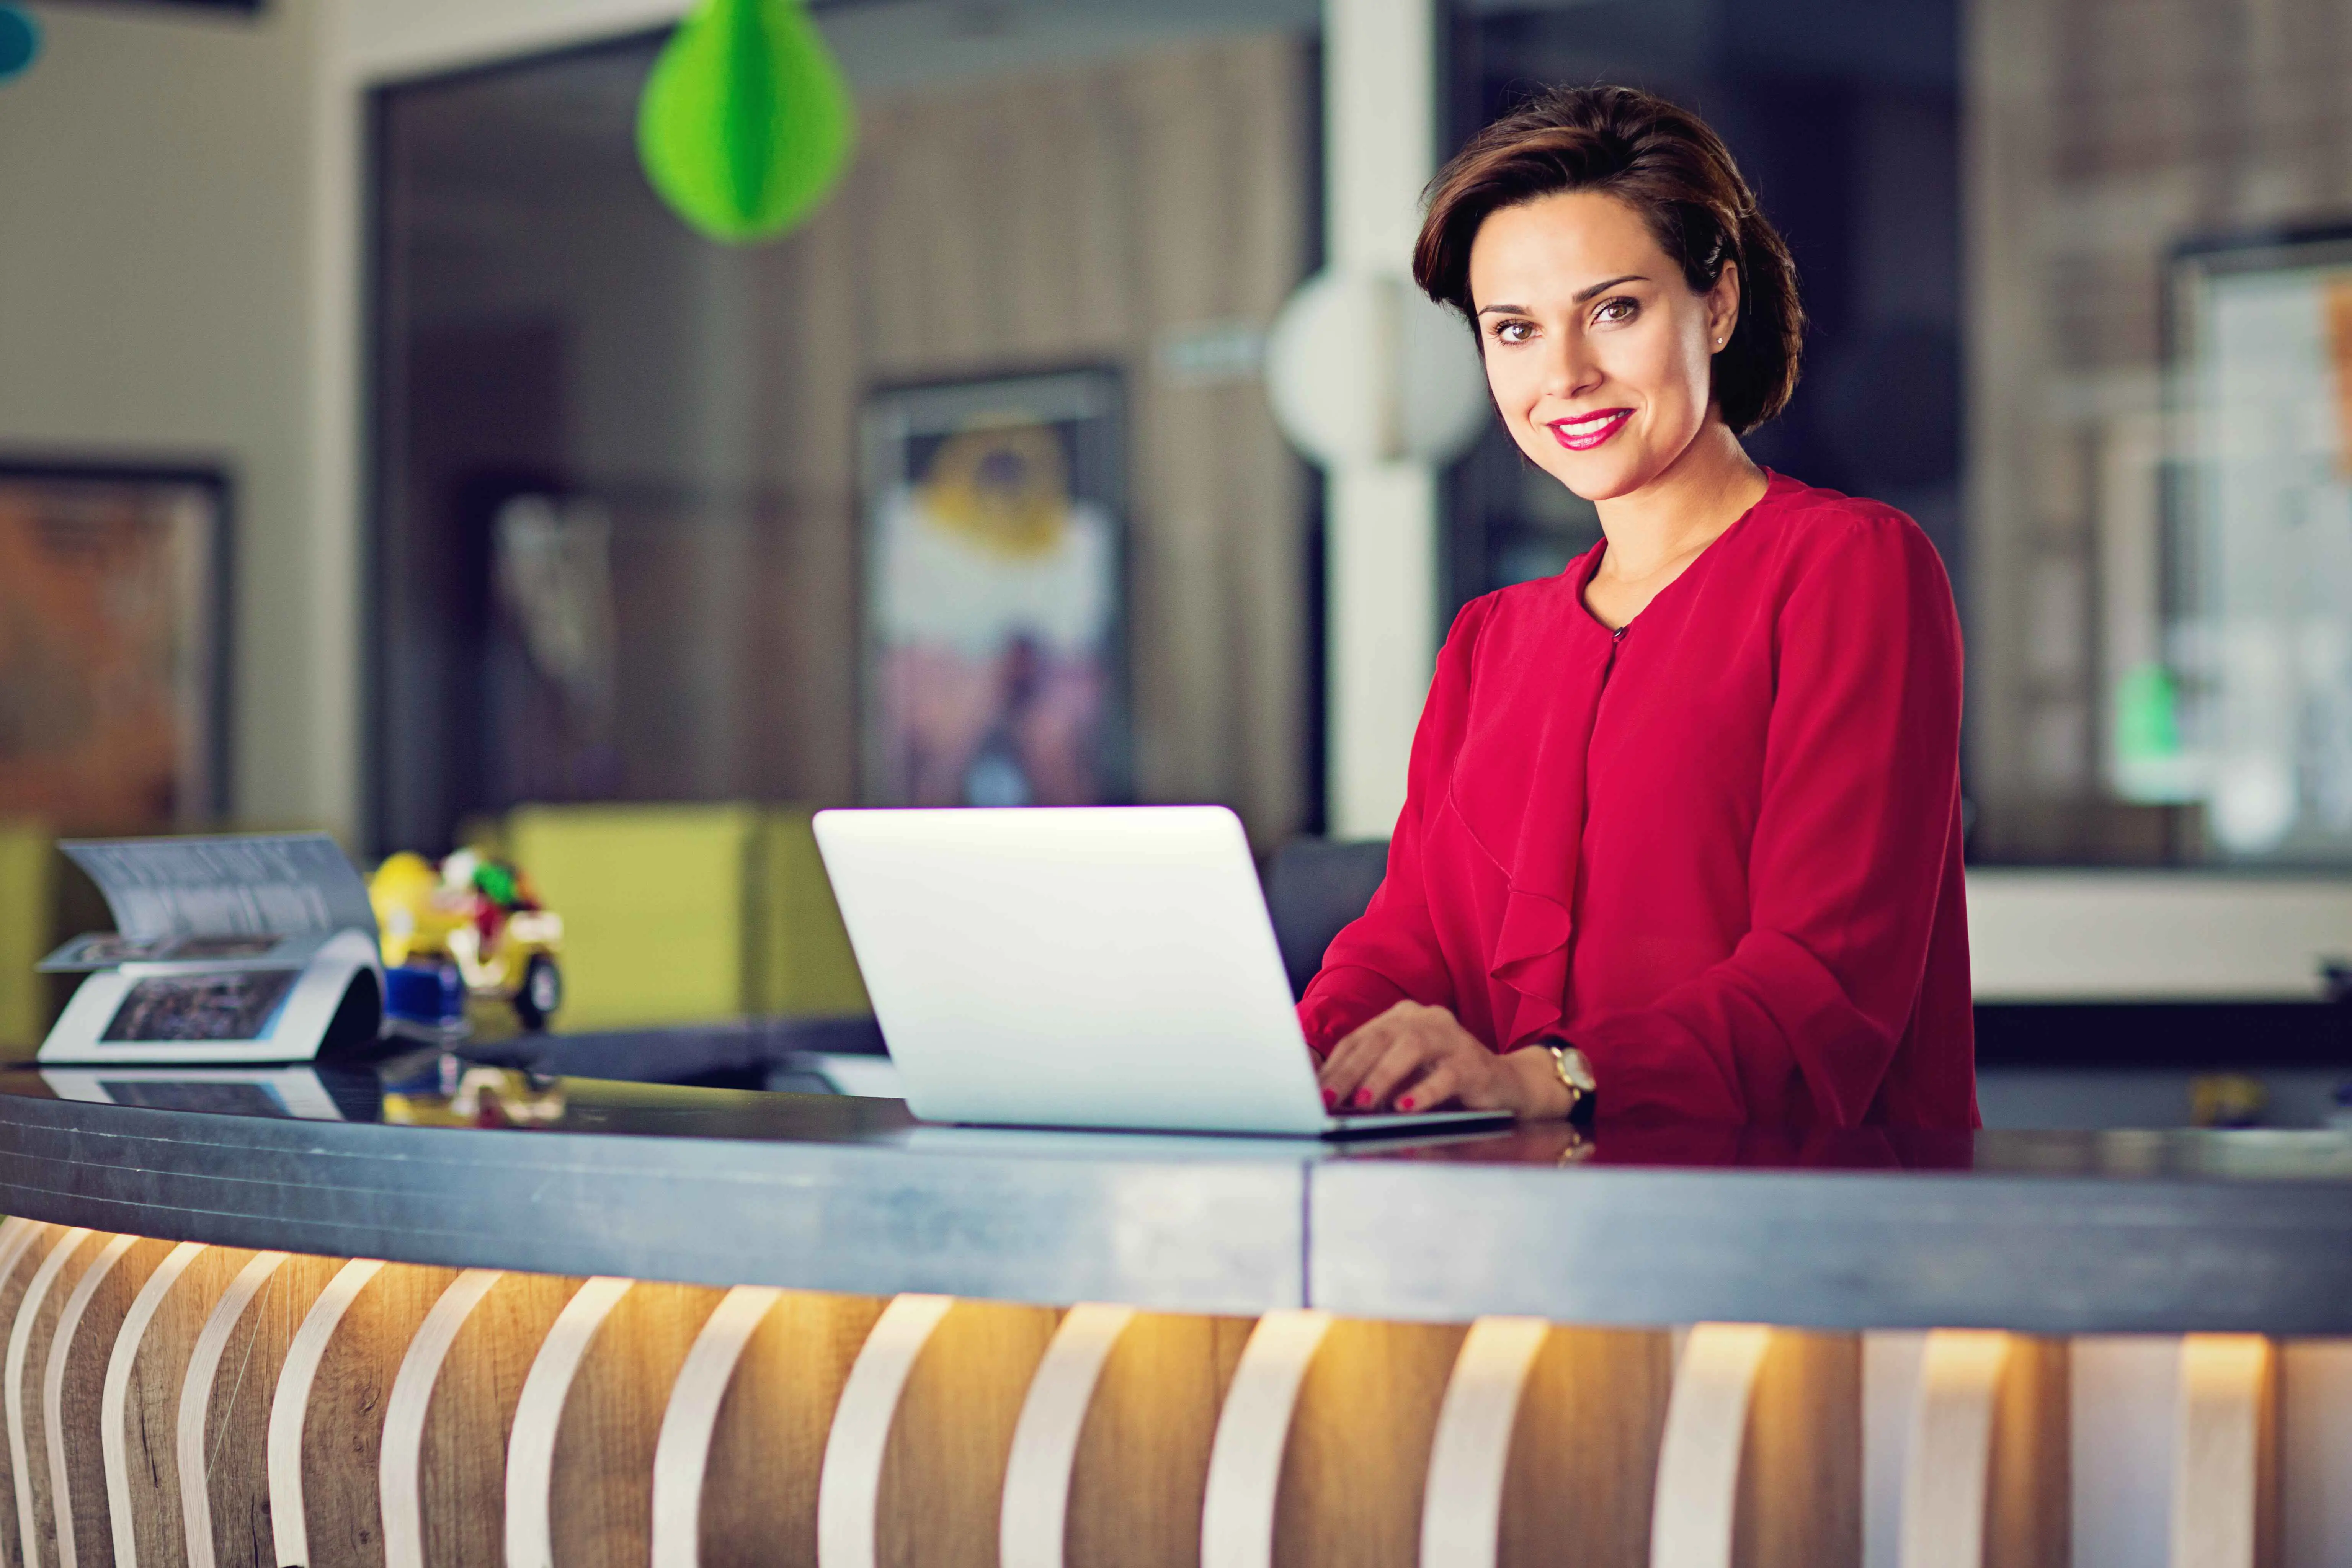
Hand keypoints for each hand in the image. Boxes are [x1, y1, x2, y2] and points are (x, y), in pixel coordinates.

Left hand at [1315, 1001, 1573, 1119]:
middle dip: (1350, 1071)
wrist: (1506, 1085)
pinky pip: (1446, 1076)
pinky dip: (1423, 1092)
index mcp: (1402, 1018)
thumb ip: (1372, 1077)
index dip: (1335, 1065)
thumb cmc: (1444, 1081)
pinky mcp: (1474, 1063)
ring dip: (1383, 1076)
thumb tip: (1329, 1095)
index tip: (1314, 1091)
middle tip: (1328, 1098)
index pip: (1360, 1038)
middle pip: (1379, 1039)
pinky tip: (1405, 1107)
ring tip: (1363, 1101)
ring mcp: (1451, 1038)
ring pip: (1411, 1048)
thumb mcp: (1404, 1076)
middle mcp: (1425, 1019)